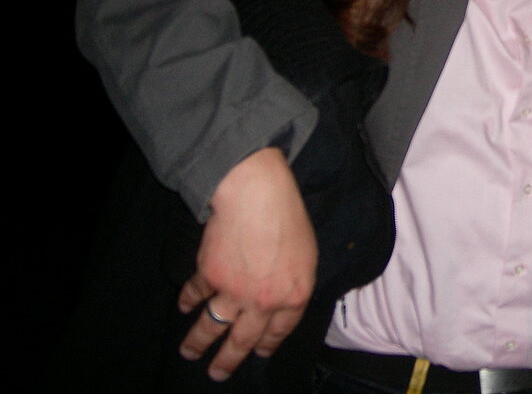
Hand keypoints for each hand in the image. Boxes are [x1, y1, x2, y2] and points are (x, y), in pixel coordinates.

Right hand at [177, 147, 315, 381]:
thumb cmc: (289, 218)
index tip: (259, 353)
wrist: (257, 197)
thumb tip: (285, 299)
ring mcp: (234, 292)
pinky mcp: (209, 277)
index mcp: (294, 296)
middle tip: (218, 374)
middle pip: (244, 340)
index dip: (268, 344)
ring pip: (212, 327)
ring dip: (198, 343)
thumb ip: (296, 282)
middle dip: (229, 360)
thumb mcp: (307, 254)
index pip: (280, 331)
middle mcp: (263, 302)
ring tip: (189, 354)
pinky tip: (183, 307)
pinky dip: (187, 301)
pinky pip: (195, 295)